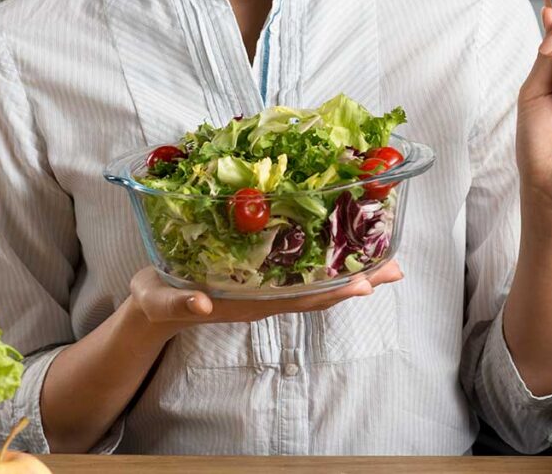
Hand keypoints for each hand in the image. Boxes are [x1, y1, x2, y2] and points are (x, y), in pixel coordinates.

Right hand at [127, 261, 403, 338]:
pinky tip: (347, 247)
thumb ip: (179, 304)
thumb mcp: (160, 301)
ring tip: (389, 260)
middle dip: (359, 280)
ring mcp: (266, 286)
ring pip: (317, 281)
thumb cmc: (158, 300)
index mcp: (248, 301)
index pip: (298, 299)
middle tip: (397, 268)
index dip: (332, 292)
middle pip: (320, 291)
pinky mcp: (262, 273)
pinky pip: (302, 269)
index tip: (365, 284)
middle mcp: (265, 295)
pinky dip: (329, 260)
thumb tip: (200, 304)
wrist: (154, 304)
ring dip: (353, 271)